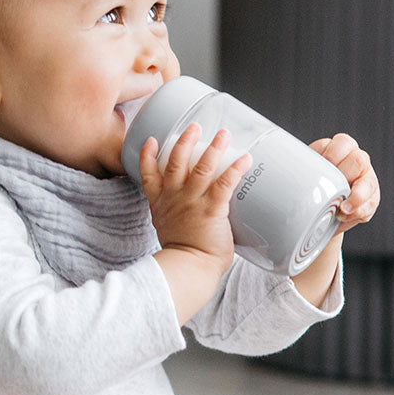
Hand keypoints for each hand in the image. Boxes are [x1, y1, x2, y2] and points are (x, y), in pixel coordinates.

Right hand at [140, 124, 251, 272]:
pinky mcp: (211, 209)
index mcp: (161, 202)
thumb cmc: (181, 253)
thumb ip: (175, 215)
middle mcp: (174, 197)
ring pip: (201, 166)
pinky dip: (235, 169)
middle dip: (185, 141)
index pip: (148, 174)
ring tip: (223, 134)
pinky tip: (245, 158)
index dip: (148, 155)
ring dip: (213, 147)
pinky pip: (225, 183)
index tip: (151, 140)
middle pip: (176, 161)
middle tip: (194, 126)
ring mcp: (192, 201)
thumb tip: (190, 214)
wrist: (188, 268)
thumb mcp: (166, 229)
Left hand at [309, 133, 379, 234]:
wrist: (317, 210)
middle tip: (330, 187)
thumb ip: (301, 164)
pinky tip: (343, 215)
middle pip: (358, 160)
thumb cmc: (310, 184)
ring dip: (354, 197)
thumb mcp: (305, 170)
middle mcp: (357, 161)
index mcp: (340, 148)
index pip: (343, 143)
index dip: (332, 155)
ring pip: (368, 183)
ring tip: (341, 208)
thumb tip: (281, 162)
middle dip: (343, 175)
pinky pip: (369, 204)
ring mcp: (367, 179)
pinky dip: (355, 212)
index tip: (320, 168)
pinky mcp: (371, 199)